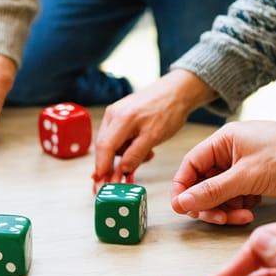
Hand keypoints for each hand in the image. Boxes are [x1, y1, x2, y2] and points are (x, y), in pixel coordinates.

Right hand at [93, 70, 215, 186]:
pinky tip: (142, 148)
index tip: (99, 184)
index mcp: (120, 119)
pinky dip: (128, 147)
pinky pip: (118, 138)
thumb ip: (135, 154)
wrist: (176, 91)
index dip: (101, 168)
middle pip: (105, 148)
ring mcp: (115, 114)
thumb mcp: (154, 136)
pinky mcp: (120, 116)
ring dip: (126, 156)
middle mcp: (113, 115)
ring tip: (147, 154)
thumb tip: (121, 171)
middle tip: (119, 182)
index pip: (104, 148)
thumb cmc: (168, 109)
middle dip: (113, 166)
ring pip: (112, 145)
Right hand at [171, 120, 275, 224]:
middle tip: (219, 219)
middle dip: (209, 204)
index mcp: (222, 142)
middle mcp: (229, 152)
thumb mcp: (246, 176)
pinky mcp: (254, 176)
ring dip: (226, 208)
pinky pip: (236, 195)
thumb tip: (183, 202)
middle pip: (203, 183)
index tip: (183, 208)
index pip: (189, 167)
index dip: (183, 189)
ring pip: (220, 193)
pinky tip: (252, 209)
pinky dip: (239, 206)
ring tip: (242, 215)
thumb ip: (211, 191)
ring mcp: (242, 164)